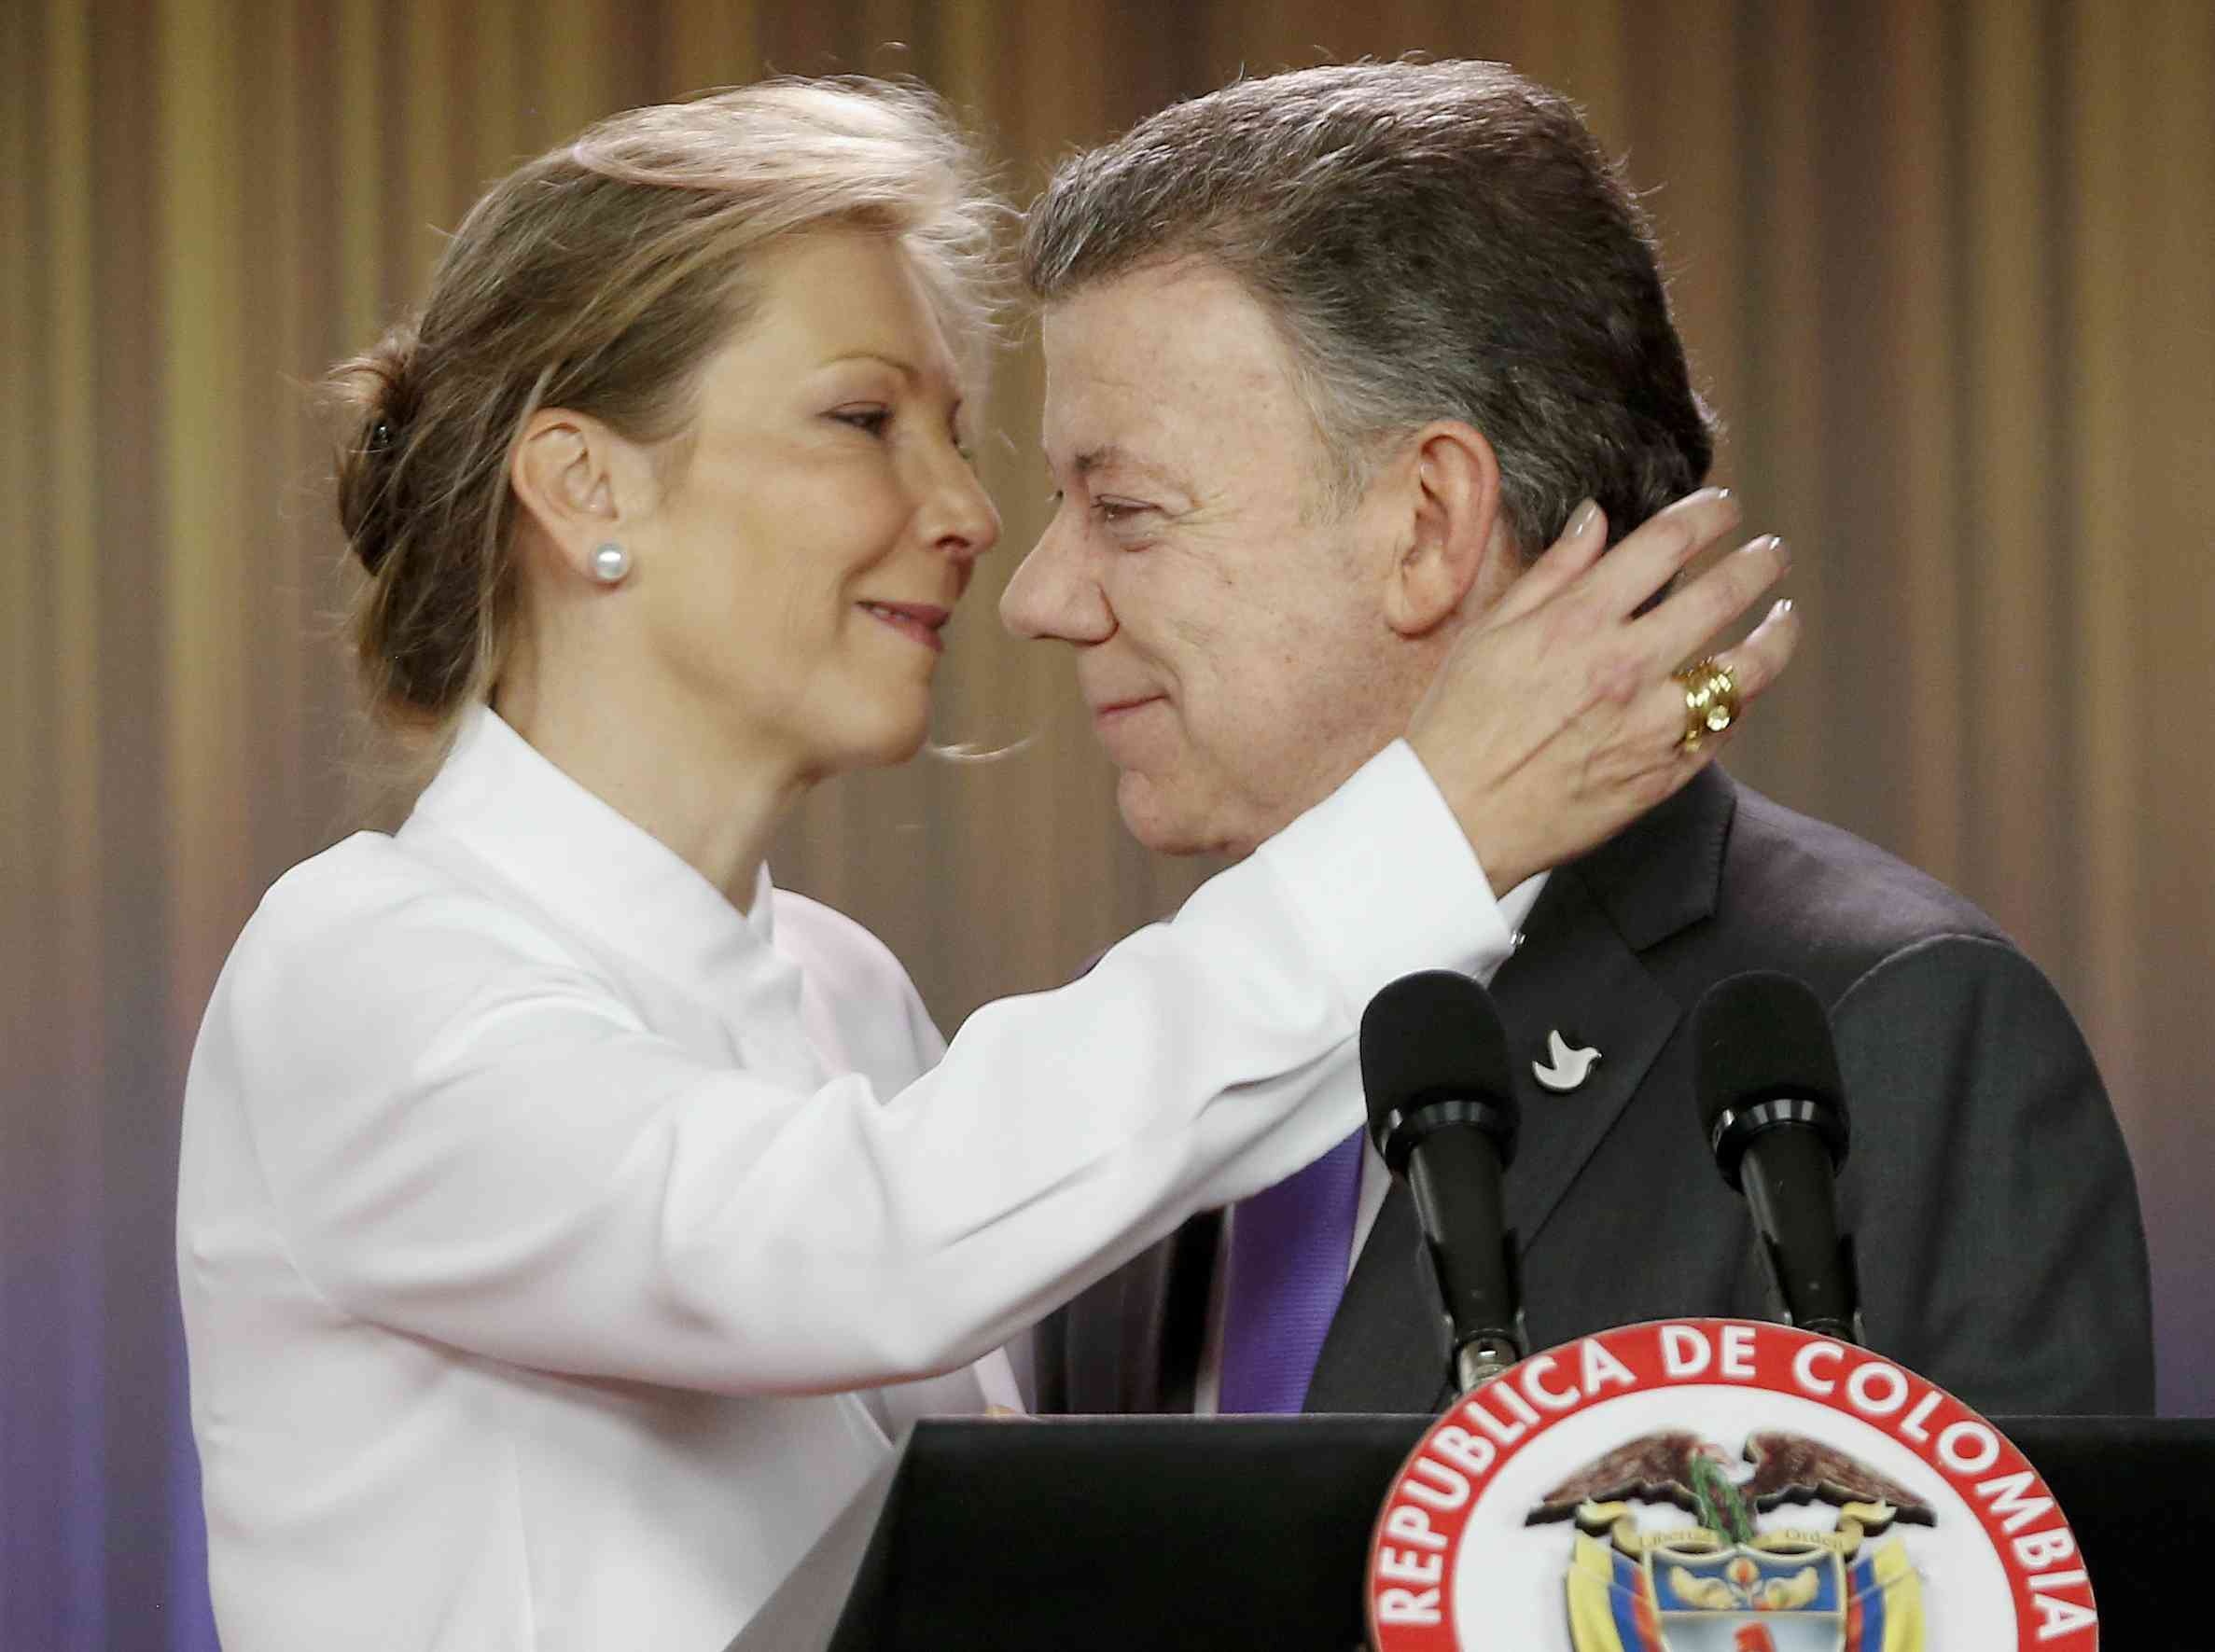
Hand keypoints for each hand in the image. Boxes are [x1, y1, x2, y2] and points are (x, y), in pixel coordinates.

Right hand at [1406, 489, 1799, 893]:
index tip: (1724, 509)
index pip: (1667, 543)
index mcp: (1577, 622)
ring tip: (1784, 617)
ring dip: (1776, 635)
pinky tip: (1740, 687)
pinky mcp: (1660, 775)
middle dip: (1757, 564)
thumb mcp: (1490, 633)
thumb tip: (1596, 518)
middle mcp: (1623, 667)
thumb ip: (1552, 572)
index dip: (1708, 516)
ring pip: (1744, 670)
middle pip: (1722, 595)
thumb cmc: (1459, 724)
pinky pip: (1720, 731)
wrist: (1455, 819)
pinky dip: (1738, 702)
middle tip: (1771, 554)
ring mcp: (1649, 726)